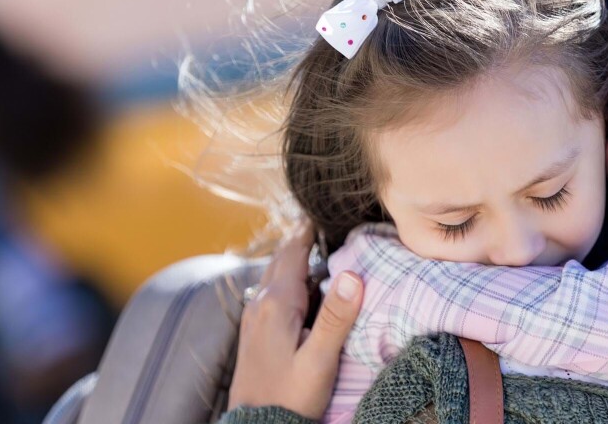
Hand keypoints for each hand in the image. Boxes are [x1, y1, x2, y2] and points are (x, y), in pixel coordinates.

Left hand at [227, 221, 364, 419]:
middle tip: (321, 224)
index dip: (308, 230)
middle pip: (281, 259)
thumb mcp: (320, 360)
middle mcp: (260, 304)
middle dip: (301, 240)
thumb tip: (353, 274)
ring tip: (315, 249)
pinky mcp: (253, 333)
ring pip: (274, 276)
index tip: (321, 210)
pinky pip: (270, 293)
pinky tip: (301, 290)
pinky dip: (287, 281)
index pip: (294, 253)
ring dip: (293, 260)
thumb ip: (336, 317)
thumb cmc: (291, 398)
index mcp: (277, 304)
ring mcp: (253, 318)